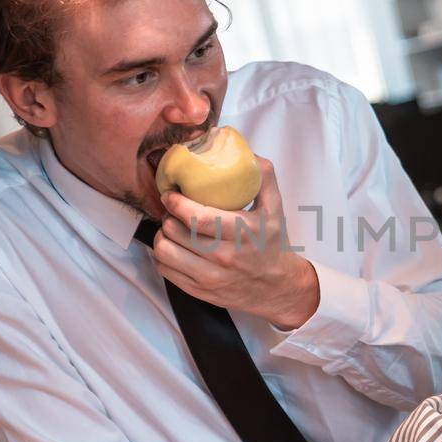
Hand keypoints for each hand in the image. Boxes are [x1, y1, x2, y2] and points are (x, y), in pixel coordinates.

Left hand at [154, 157, 320, 328]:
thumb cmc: (273, 244)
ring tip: (170, 227)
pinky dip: (163, 256)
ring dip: (162, 235)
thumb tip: (245, 150)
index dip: (176, 202)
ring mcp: (211, 277)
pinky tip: (173, 247)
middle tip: (171, 208)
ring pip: (165, 251)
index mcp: (243, 232)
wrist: (279, 287)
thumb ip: (263, 176)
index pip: (197, 217)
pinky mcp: (200, 291)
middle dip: (167, 215)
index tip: (171, 193)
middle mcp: (225, 257)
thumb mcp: (276, 208)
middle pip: (176, 232)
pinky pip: (166, 271)